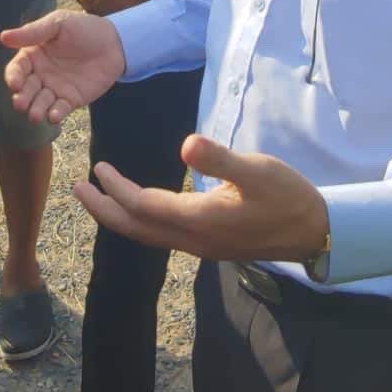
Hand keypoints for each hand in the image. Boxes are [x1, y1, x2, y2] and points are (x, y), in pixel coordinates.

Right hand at [1, 11, 127, 123]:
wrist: (115, 42)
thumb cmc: (84, 28)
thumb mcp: (58, 24)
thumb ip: (33, 32)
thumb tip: (3, 37)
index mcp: (33, 55)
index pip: (17, 69)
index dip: (13, 77)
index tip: (14, 83)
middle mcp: (40, 74)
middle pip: (25, 90)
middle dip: (22, 98)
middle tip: (20, 104)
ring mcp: (55, 88)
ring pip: (40, 103)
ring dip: (36, 110)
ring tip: (35, 115)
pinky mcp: (71, 99)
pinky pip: (59, 109)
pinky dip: (55, 115)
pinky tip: (54, 117)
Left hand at [77, 135, 330, 263]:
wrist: (315, 232)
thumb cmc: (287, 196)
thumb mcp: (257, 169)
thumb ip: (220, 157)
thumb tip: (186, 144)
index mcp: (198, 220)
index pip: (142, 206)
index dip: (117, 188)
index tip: (98, 168)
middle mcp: (193, 240)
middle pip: (135, 229)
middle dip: (103, 209)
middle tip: (77, 189)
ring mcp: (201, 247)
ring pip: (147, 236)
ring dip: (119, 217)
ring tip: (99, 198)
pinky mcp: (210, 245)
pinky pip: (162, 236)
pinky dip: (141, 222)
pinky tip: (142, 209)